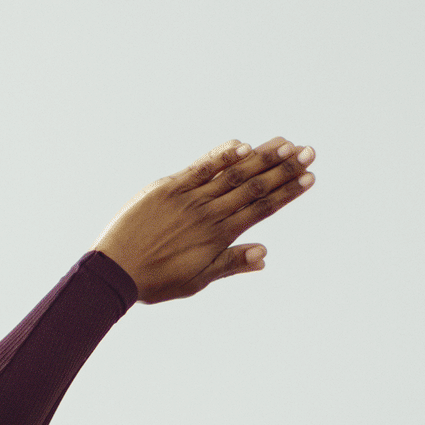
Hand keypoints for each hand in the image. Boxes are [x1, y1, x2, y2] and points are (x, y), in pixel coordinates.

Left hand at [96, 138, 312, 301]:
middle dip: (284, 168)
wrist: (114, 271)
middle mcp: (208, 214)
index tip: (309, 178)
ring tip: (286, 143)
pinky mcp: (167, 188)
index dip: (287, 192)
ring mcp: (188, 198)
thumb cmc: (156, 280)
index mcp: (218, 237)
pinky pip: (199, 168)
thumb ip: (231, 264)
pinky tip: (242, 145)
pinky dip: (221, 156)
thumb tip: (265, 255)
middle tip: (309, 152)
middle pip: (254, 186)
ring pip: (232, 174)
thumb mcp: (197, 279)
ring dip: (261, 157)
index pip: (261, 209)